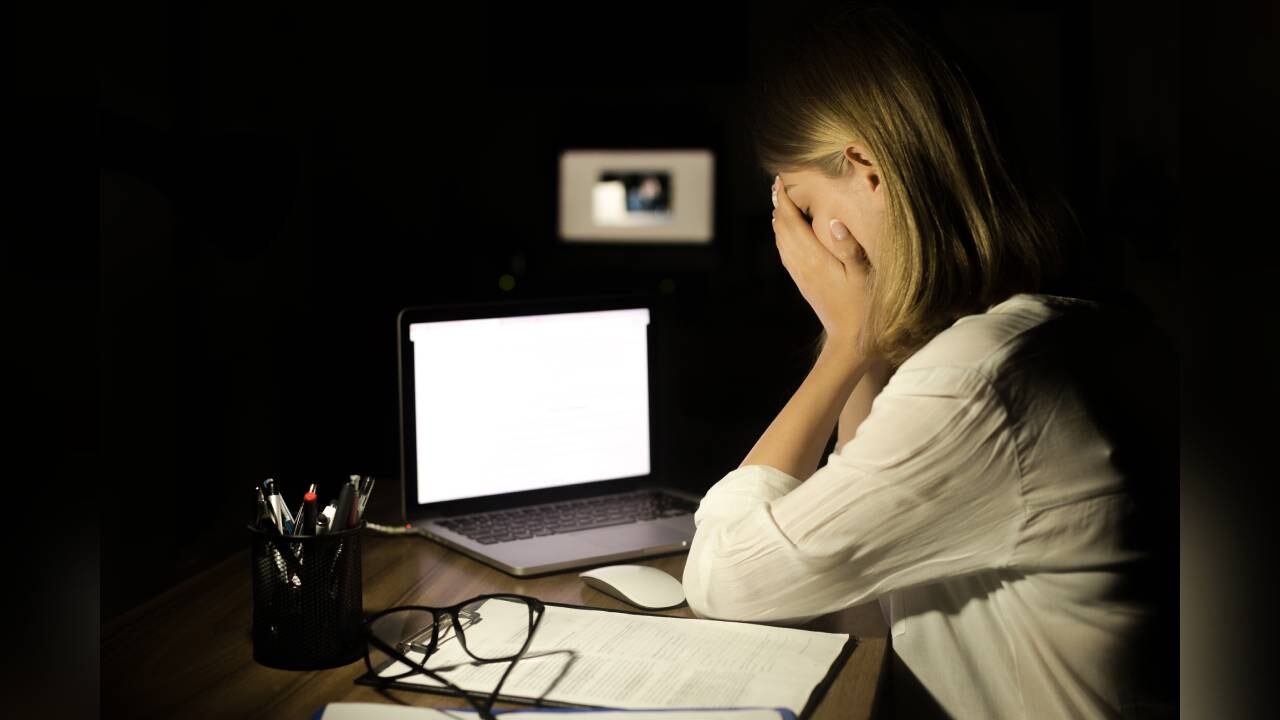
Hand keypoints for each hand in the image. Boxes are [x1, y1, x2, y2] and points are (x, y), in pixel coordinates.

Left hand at [771, 176, 871, 349]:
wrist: (850, 341)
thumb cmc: (864, 307)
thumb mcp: (864, 276)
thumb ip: (850, 248)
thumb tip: (834, 222)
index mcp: (815, 259)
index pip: (792, 223)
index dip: (784, 200)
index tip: (780, 181)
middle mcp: (802, 266)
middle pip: (782, 229)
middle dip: (778, 206)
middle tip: (777, 186)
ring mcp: (801, 276)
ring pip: (781, 242)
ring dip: (779, 221)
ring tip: (779, 204)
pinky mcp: (804, 284)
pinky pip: (786, 255)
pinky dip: (782, 238)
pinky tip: (787, 235)